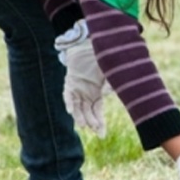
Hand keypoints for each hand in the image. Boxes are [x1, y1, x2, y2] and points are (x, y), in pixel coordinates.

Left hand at [57, 20, 111, 137]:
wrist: (89, 44)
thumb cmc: (102, 59)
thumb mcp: (110, 73)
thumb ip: (111, 84)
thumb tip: (109, 94)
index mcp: (97, 94)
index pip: (98, 113)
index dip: (100, 124)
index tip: (102, 135)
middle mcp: (86, 95)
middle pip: (87, 113)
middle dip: (91, 123)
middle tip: (95, 131)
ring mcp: (77, 89)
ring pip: (77, 108)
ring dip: (80, 117)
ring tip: (84, 125)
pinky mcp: (69, 82)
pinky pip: (68, 95)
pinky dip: (69, 103)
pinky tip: (71, 111)